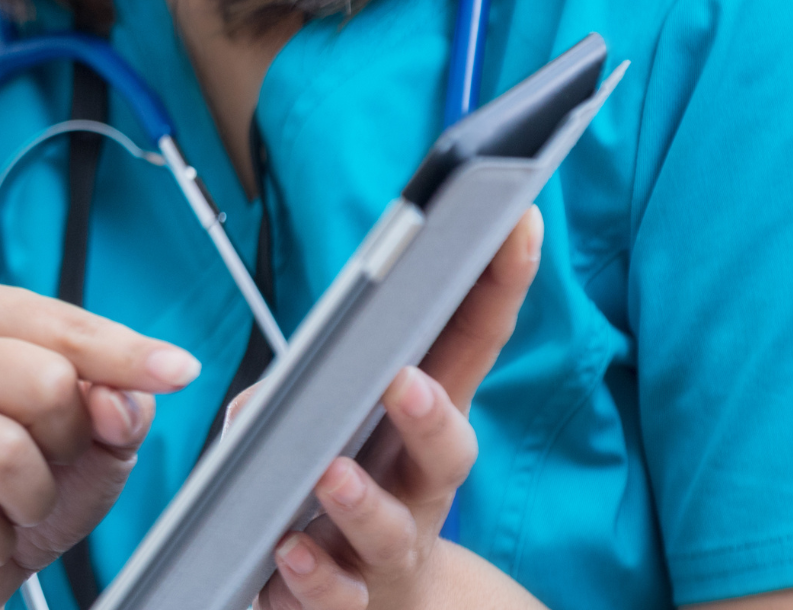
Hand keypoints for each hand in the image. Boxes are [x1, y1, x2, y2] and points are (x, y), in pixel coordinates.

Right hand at [0, 274, 201, 608]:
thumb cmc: (17, 484)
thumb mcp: (92, 446)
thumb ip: (120, 410)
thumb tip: (118, 400)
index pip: (70, 330)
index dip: (131, 358)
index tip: (179, 372)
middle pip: (45, 383)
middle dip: (67, 445)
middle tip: (45, 466)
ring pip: (5, 453)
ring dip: (31, 500)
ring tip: (11, 504)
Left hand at [260, 207, 545, 609]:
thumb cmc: (355, 484)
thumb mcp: (340, 416)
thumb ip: (309, 386)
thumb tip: (275, 390)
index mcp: (425, 419)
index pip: (471, 343)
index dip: (500, 283)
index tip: (516, 220)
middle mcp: (420, 486)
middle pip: (449, 451)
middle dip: (431, 416)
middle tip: (406, 383)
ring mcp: (390, 549)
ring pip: (388, 530)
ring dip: (361, 502)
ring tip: (331, 474)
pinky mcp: (347, 601)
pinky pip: (333, 597)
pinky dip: (311, 578)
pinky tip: (287, 551)